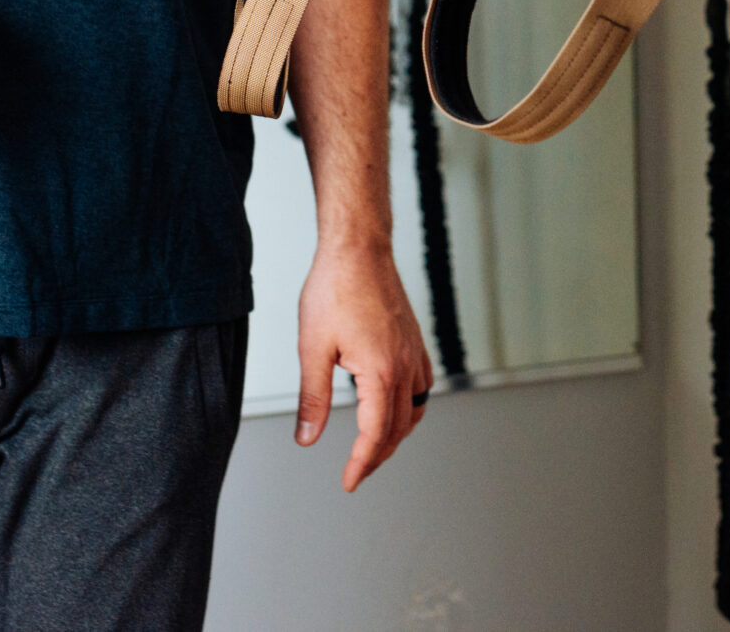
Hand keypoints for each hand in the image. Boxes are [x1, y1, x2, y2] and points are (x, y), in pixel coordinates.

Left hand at [293, 240, 432, 490]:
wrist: (358, 248)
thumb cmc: (334, 289)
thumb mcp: (312, 348)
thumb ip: (312, 398)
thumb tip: (307, 438)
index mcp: (380, 371)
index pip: (376, 434)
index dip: (362, 463)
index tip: (349, 481)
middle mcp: (404, 364)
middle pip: (399, 427)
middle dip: (378, 455)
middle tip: (357, 472)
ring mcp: (414, 351)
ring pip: (416, 408)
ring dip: (398, 434)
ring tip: (376, 448)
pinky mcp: (414, 339)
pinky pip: (423, 384)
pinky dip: (411, 406)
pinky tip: (396, 405)